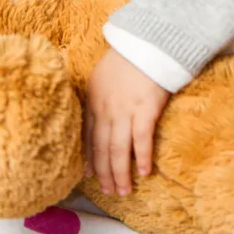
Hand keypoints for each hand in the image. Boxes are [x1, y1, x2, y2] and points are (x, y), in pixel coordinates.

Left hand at [85, 48, 169, 195]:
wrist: (145, 42)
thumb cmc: (126, 56)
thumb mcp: (101, 75)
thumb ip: (98, 94)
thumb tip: (97, 110)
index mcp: (93, 100)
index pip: (88, 136)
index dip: (89, 158)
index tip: (89, 175)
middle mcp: (105, 109)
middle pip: (101, 147)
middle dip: (104, 172)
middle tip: (108, 191)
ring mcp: (125, 110)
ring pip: (118, 149)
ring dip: (120, 173)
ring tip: (123, 191)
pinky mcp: (145, 110)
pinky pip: (141, 140)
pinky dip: (141, 158)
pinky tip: (143, 172)